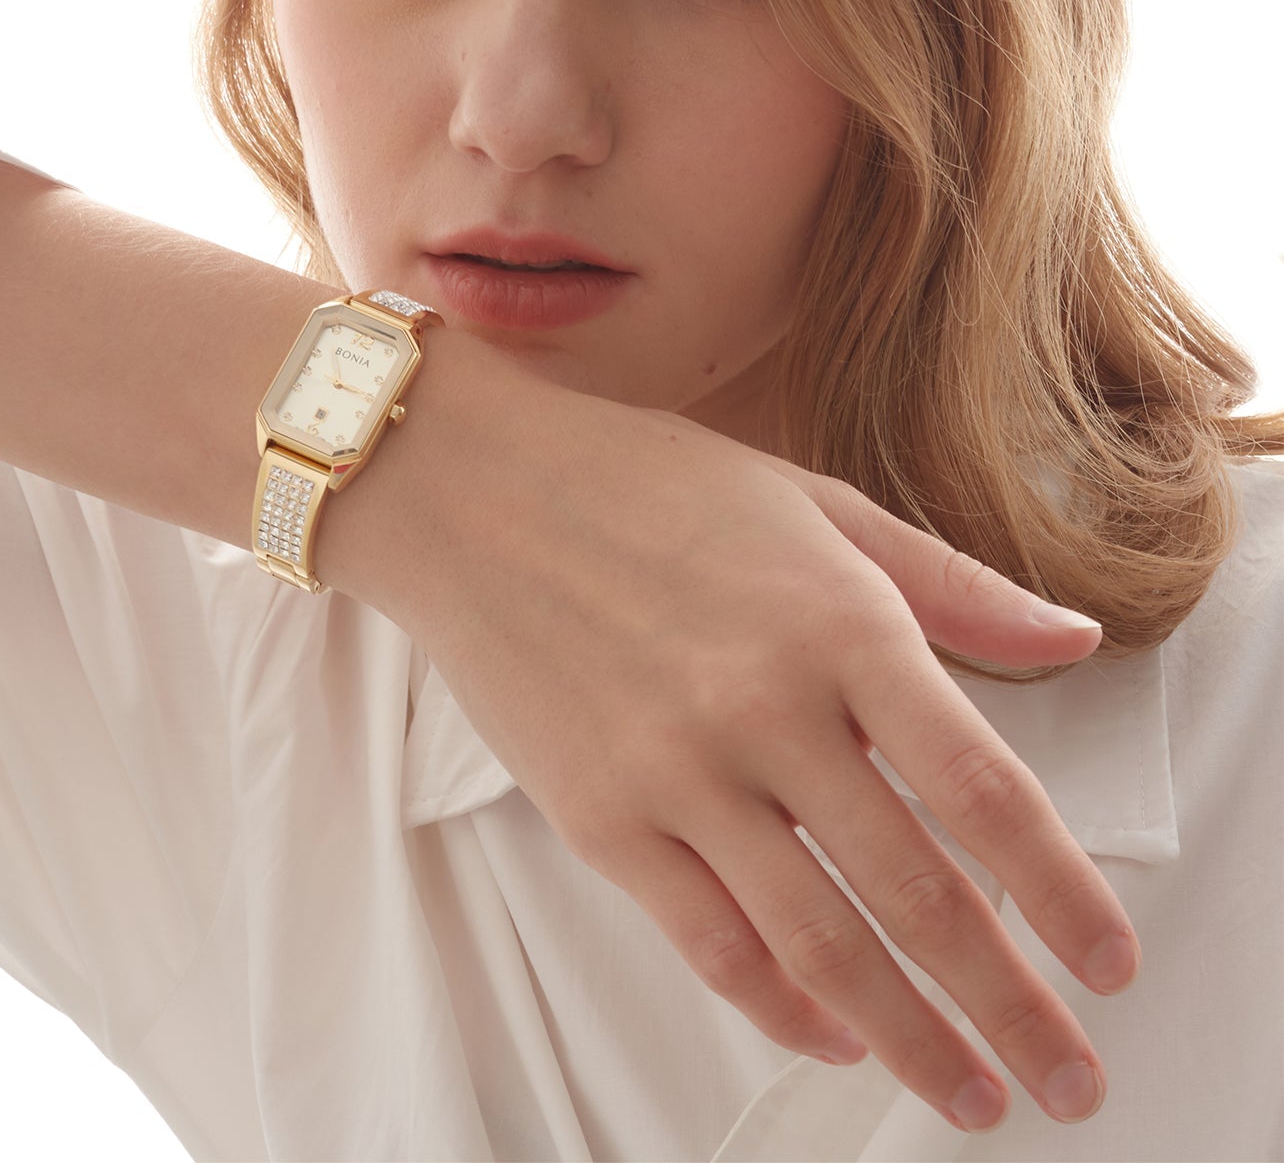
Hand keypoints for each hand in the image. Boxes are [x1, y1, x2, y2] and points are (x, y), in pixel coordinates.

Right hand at [341, 346, 1137, 1138]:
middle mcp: (766, 707)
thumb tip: (1071, 636)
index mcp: (838, 621)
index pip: (982, 788)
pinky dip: (782, 1007)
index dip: (1060, 892)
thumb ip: (949, 581)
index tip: (1108, 962)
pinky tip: (832, 1032)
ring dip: (909, 1039)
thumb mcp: (812, 501)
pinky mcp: (601, 818)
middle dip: (1007, 1006)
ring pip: (818, 944)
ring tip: (969, 1095)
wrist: (469, 490)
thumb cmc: (645, 481)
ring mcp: (677, 771)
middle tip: (1067, 1082)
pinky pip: (709, 944)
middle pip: (917, 893)